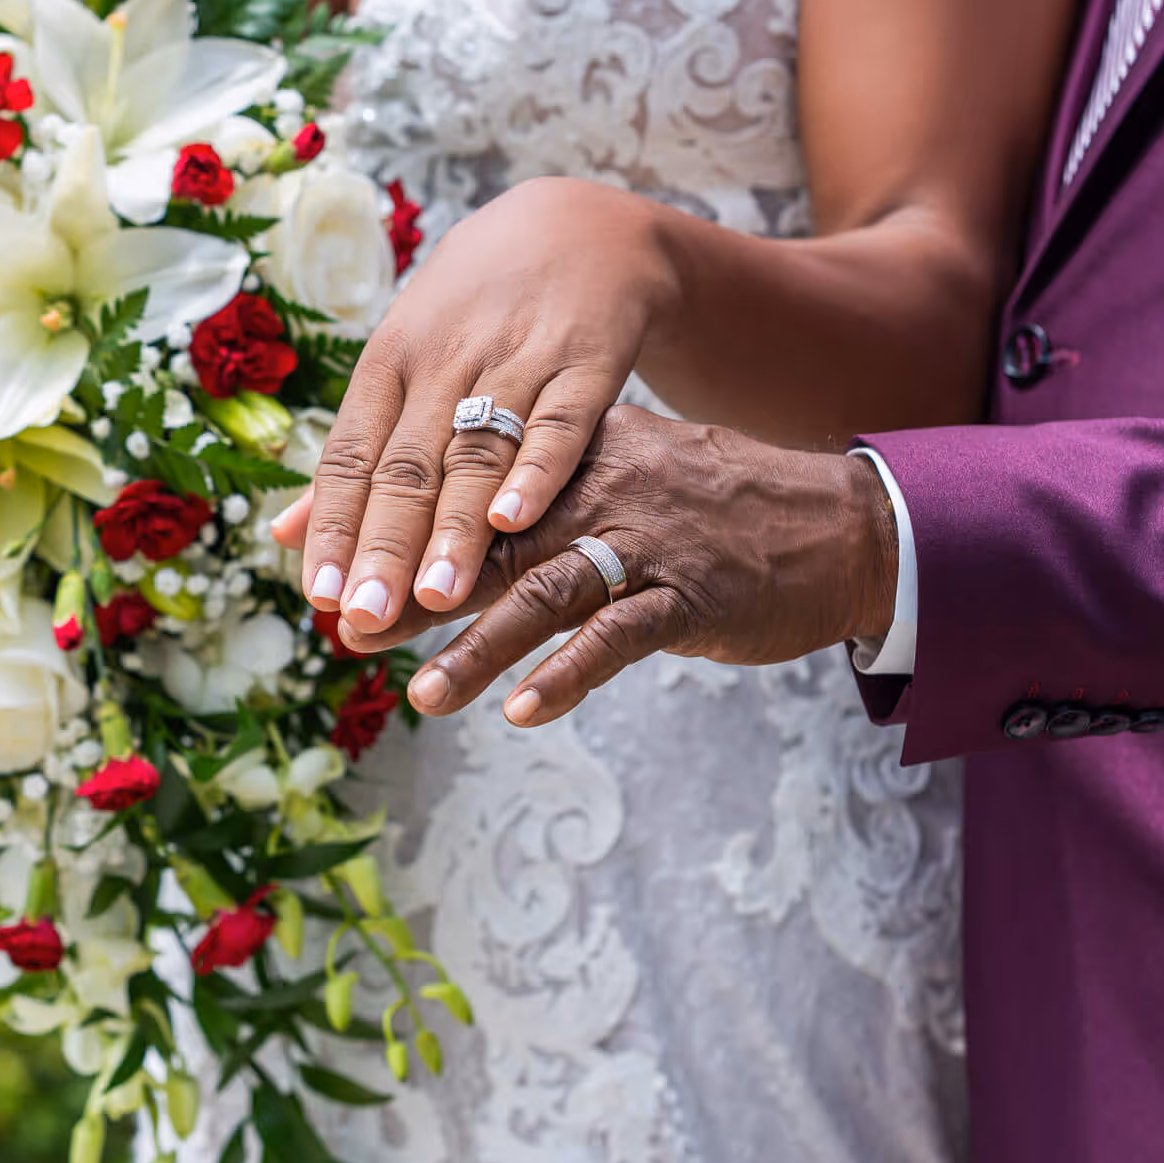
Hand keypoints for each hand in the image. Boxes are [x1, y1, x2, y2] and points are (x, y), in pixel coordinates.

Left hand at [283, 177, 680, 632]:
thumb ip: (353, 456)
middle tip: (366, 618)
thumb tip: (284, 536)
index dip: (334, 527)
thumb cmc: (474, 312)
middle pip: (408, 464)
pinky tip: (513, 520)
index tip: (320, 597)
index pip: (350, 456)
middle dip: (385, 545)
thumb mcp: (404, 365)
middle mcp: (444, 360)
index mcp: (389, 364)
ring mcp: (516, 358)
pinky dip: (536, 470)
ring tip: (437, 598)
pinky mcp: (586, 358)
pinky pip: (559, 421)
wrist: (581, 226)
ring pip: (477, 451)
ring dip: (454, 527)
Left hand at [322, 406, 900, 726]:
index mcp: (566, 450)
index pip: (461, 489)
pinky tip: (524, 711)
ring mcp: (647, 540)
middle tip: (347, 633)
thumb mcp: (609, 483)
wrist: (838, 526)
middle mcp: (598, 485)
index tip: (324, 577)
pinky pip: (620, 637)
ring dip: (479, 647)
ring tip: (423, 696)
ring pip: (545, 592)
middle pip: (486, 539)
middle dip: (412, 591)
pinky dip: (570, 674)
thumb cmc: (700, 512)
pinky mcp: (692, 595)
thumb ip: (517, 505)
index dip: (390, 534)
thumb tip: (414, 535)